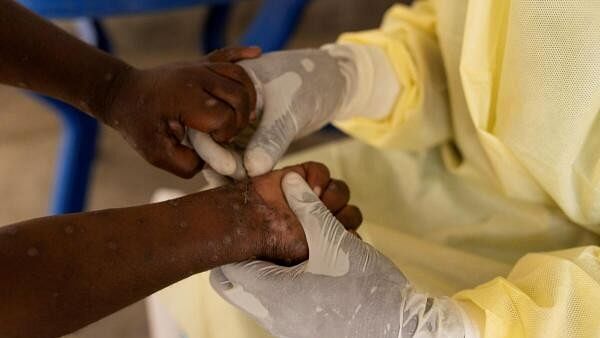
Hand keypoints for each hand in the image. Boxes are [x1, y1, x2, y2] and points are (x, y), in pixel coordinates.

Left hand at [103, 47, 260, 177]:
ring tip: (245, 115)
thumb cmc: (139, 125)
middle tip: (227, 132)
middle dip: (240, 119)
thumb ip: (187, 164)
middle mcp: (196, 77)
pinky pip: (227, 54)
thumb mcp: (156, 154)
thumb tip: (213, 160)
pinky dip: (243, 53)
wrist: (122, 93)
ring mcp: (199, 67)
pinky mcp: (200, 62)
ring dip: (249, 97)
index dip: (226, 134)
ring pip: (240, 76)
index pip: (225, 116)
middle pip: (239, 95)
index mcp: (185, 98)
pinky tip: (257, 53)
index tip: (213, 141)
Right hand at [191, 47, 352, 177]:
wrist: (326, 81)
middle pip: (207, 137)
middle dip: (217, 162)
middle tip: (236, 181)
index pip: (204, 119)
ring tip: (240, 188)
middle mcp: (221, 103)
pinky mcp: (246, 135)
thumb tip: (252, 170)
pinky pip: (237, 155)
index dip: (211, 146)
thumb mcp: (288, 110)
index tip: (229, 168)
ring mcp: (232, 120)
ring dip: (228, 169)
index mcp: (222, 85)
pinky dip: (241, 169)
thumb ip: (271, 138)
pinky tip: (248, 185)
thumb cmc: (306, 84)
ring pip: (221, 150)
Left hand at [211, 172, 469, 337]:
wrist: (401, 332)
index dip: (234, 241)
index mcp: (272, 292)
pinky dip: (286, 284)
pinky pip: (279, 306)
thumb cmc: (367, 289)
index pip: (226, 268)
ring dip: (270, 268)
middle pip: (236, 284)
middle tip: (266, 235)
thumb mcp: (336, 241)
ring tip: (294, 247)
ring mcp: (285, 327)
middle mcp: (271, 315)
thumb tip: (290, 181)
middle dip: (248, 256)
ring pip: (258, 295)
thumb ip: (309, 209)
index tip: (247, 223)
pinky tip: (312, 268)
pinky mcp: (302, 331)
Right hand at [247, 162, 361, 264]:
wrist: (251, 220)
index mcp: (325, 240)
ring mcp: (314, 196)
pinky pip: (323, 171)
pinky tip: (308, 187)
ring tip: (315, 202)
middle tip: (323, 220)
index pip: (353, 234)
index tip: (338, 235)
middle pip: (351, 213)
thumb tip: (355, 235)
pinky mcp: (303, 175)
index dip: (348, 232)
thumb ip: (337, 241)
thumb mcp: (311, 248)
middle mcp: (322, 218)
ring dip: (332, 196)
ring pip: (340, 191)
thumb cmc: (278, 242)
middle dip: (341, 216)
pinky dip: (318, 178)